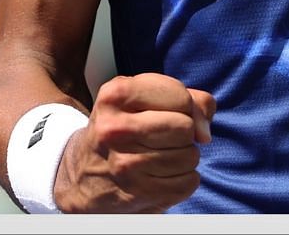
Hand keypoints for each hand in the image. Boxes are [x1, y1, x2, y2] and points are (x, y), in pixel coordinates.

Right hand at [53, 73, 214, 212]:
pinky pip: (188, 182)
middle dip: (185, 133)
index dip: (187, 107)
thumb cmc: (123, 129)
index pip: (179, 96)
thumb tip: (204, 131)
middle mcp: (115, 128)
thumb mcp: (141, 98)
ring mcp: (125, 164)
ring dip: (184, 157)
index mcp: (115, 95)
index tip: (175, 114)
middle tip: (165, 137)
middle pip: (185, 128)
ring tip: (161, 156)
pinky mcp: (137, 192)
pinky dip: (183, 180)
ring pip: (190, 156)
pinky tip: (162, 175)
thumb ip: (185, 98)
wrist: (84, 174)